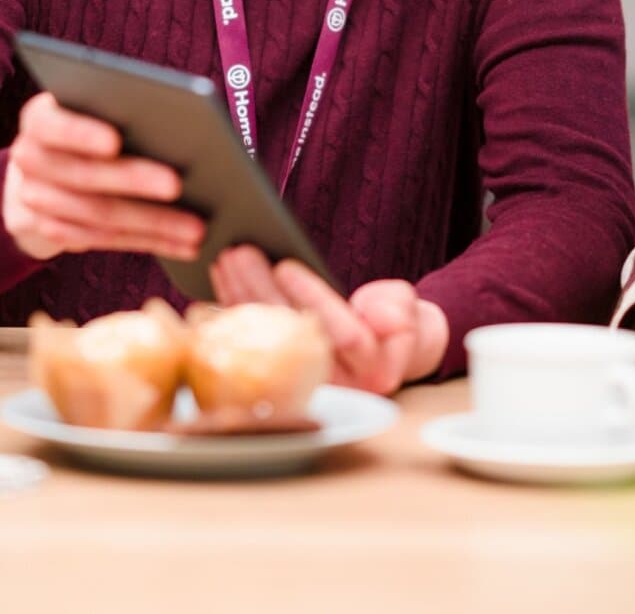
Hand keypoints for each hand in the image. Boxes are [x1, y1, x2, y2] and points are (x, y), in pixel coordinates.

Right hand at [3, 91, 203, 261]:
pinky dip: (150, 242)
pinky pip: (104, 240)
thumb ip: (123, 114)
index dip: (82, 134)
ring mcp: (35, 198)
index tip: (115, 142)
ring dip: (153, 223)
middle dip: (134, 181)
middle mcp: (31, 158)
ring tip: (196, 227)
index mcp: (41, 120)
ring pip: (99, 215)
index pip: (53, 125)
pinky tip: (184, 245)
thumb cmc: (91, 129)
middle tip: (177, 185)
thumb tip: (181, 126)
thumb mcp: (96, 113)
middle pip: (85, 175)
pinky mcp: (49, 230)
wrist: (46, 170)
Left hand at [210, 245, 448, 395]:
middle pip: (292, 338)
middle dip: (262, 292)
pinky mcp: (279, 380)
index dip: (312, 298)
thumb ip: (396, 308)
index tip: (286, 265)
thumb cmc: (395, 324)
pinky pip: (250, 348)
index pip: (343, 335)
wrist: (385, 354)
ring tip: (226, 260)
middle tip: (241, 253)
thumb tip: (373, 312)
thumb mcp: (407, 309)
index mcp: (375, 371)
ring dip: (241, 298)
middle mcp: (337, 388)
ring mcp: (305, 388)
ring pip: (265, 343)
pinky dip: (234, 314)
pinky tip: (220, 286)